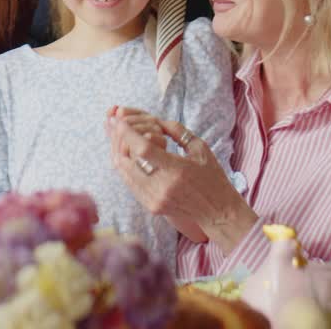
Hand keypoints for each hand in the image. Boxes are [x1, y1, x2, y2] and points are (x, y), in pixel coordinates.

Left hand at [107, 106, 208, 242]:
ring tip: (115, 135)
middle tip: (113, 124)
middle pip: (127, 160)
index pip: (144, 149)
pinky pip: (129, 183)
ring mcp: (154, 199)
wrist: (217, 211)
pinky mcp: (150, 207)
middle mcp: (162, 187)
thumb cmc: (211, 176)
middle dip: (116, 140)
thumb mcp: (200, 148)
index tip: (118, 119)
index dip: (128, 133)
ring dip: (117, 152)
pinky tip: (124, 153)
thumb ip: (176, 131)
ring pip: (123, 172)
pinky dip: (125, 166)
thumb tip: (154, 118)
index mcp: (177, 170)